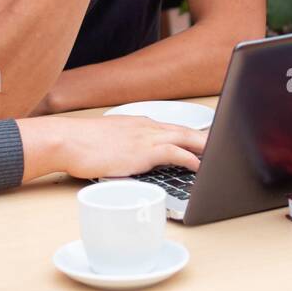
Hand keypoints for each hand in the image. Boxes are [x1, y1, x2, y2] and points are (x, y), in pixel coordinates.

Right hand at [17, 115, 205, 180]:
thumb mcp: (108, 143)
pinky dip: (191, 158)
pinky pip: (176, 152)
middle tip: (225, 144)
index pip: (173, 129)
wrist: (66, 140)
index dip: (192, 135)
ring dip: (206, 146)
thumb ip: (125, 149)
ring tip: (221, 155)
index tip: (205, 140)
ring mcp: (146, 137)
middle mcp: (146, 127)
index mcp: (139, 125)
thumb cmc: (80, 145)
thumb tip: (131, 162)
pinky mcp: (143, 150)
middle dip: (207, 138)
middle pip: (186, 131)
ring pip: (186, 138)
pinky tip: (201, 165)